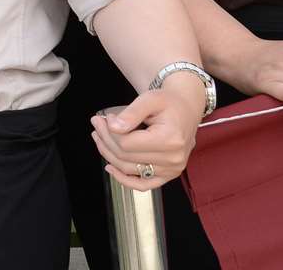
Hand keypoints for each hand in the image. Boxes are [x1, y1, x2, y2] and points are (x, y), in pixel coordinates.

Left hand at [89, 78, 203, 190]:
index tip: (105, 119)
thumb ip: (131, 113)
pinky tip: (110, 167)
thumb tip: (113, 127)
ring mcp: (171, 170)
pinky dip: (124, 180)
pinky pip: (143, 184)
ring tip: (100, 138)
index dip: (109, 132)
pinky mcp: (169, 175)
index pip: (127, 143)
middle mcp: (173, 159)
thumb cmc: (169, 103)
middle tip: (97, 125)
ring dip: (109, 155)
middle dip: (106, 141)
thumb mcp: (151, 99)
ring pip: (129, 169)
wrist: (186, 109)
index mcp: (170, 139)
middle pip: (125, 157)